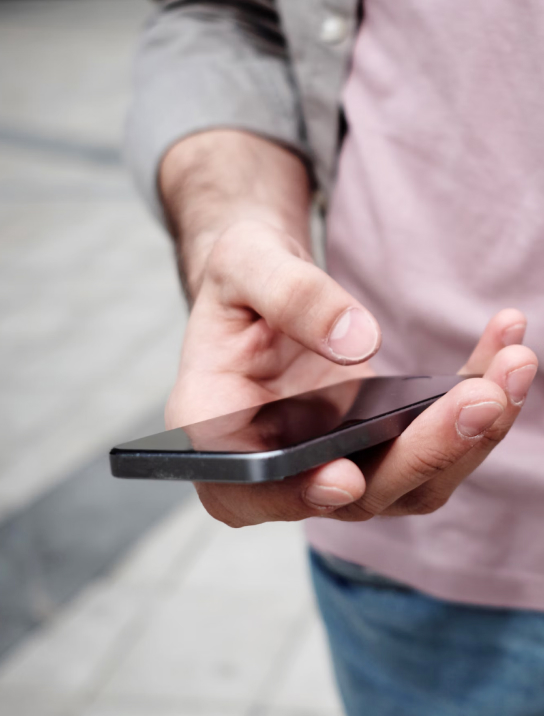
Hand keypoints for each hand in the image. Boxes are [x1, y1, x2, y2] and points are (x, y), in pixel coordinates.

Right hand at [165, 220, 536, 526]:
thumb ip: (288, 295)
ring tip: (514, 364)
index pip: (250, 486)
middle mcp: (283, 463)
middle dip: (425, 450)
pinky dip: (475, 399)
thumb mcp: (244, 263)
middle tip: (483, 397)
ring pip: (414, 478)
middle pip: (356, 491)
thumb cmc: (240, 281)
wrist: (268, 288)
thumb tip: (358, 342)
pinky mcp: (382, 443)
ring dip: (471, 434)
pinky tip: (504, 350)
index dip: (296, 494)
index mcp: (220, 430)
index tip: (344, 478)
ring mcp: (338, 460)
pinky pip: (437, 439)